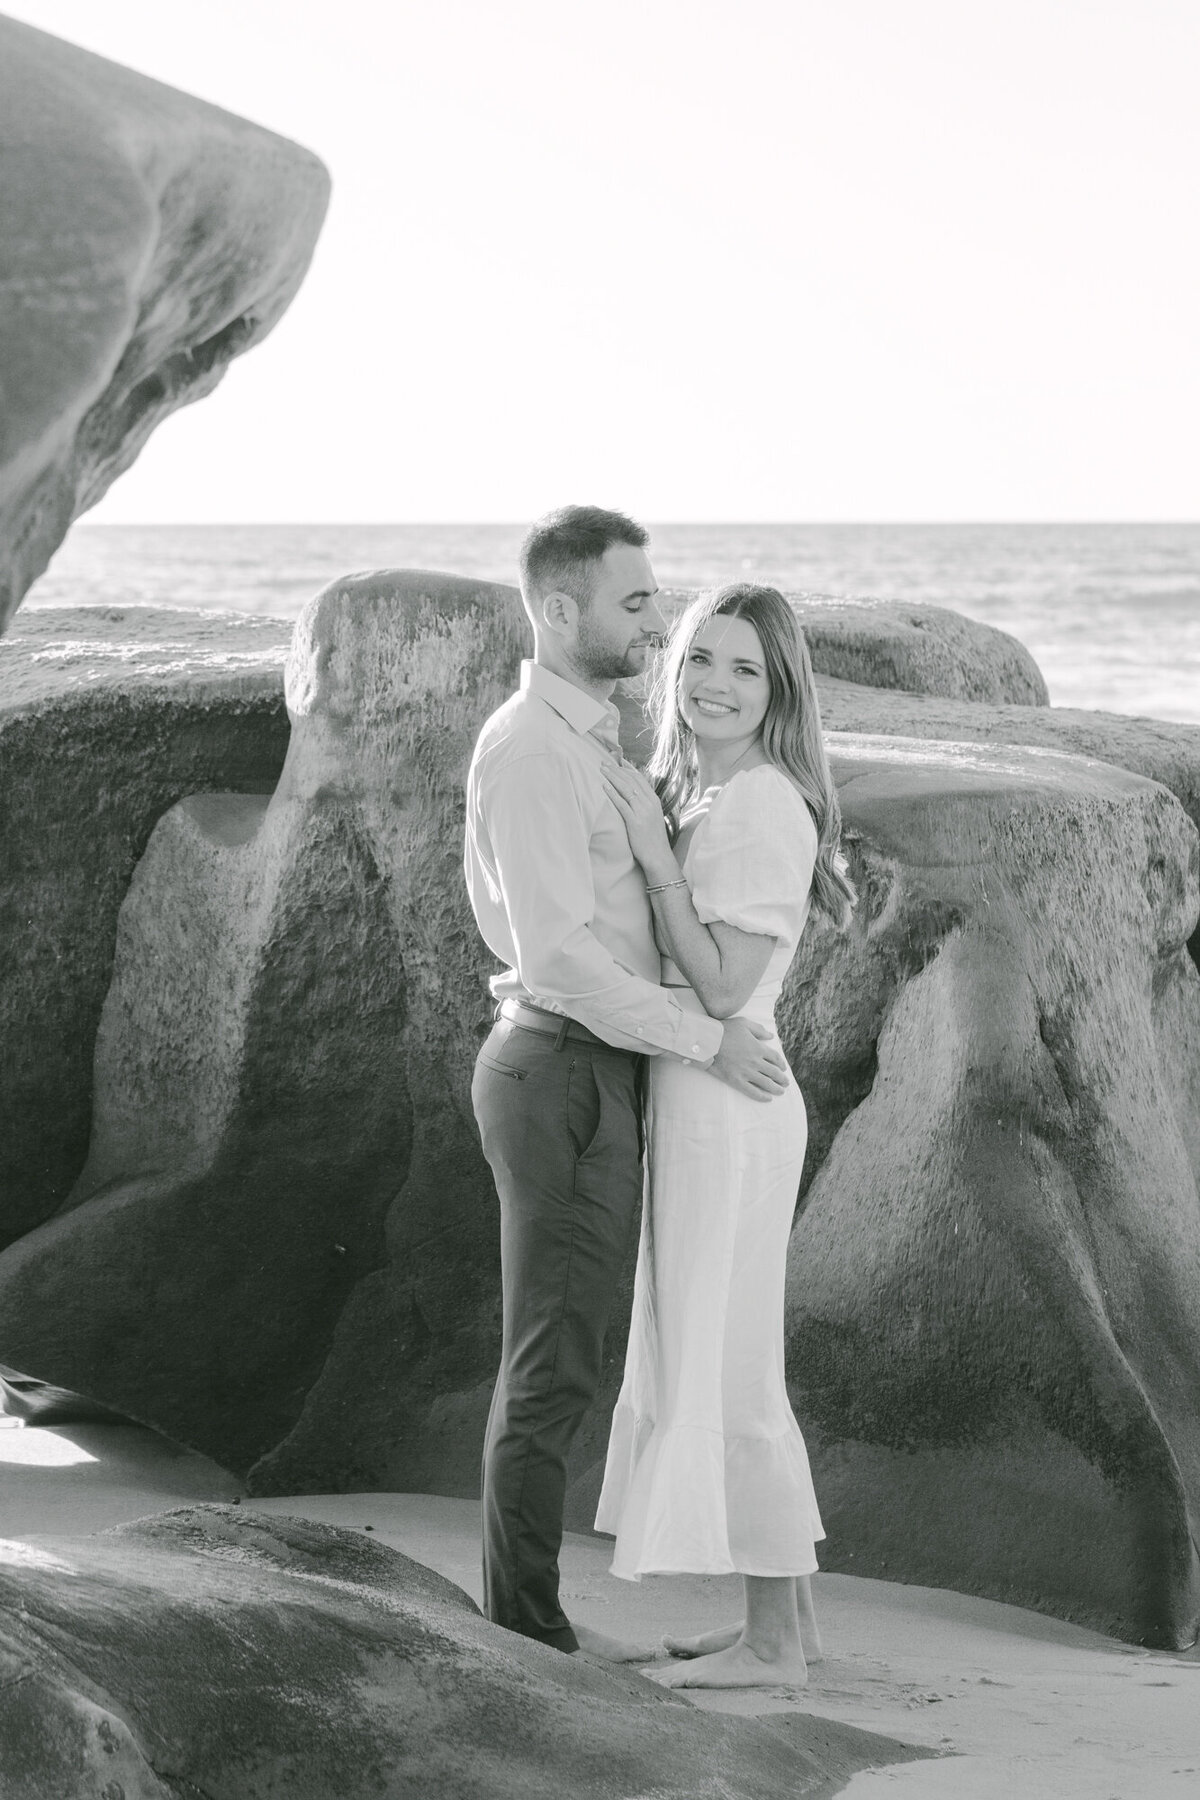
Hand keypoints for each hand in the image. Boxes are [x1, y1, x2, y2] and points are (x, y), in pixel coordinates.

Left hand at [601, 761, 674, 875]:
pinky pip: (622, 804)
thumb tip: (634, 795)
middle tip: (604, 762)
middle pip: (632, 780)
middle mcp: (649, 803)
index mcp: (654, 800)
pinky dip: (613, 793)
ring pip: (627, 789)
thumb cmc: (653, 839)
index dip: (627, 768)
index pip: (640, 778)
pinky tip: (604, 786)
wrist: (658, 856)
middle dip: (617, 769)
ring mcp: (643, 812)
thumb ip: (645, 805)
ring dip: (613, 777)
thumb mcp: (652, 817)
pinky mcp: (635, 822)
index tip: (617, 761)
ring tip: (602, 769)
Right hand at [708, 1016, 789, 1101]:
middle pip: (774, 1072)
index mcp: (758, 1048)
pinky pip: (752, 1091)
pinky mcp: (736, 1081)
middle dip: (782, 1078)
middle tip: (786, 1083)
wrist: (708, 1042)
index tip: (783, 1068)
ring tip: (781, 1092)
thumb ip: (759, 1030)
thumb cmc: (724, 1030)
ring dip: (776, 1088)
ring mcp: (746, 1072)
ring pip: (766, 1083)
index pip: (775, 1058)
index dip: (781, 1064)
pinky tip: (768, 1099)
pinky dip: (762, 1096)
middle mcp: (755, 1062)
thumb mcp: (744, 1023)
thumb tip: (771, 1035)